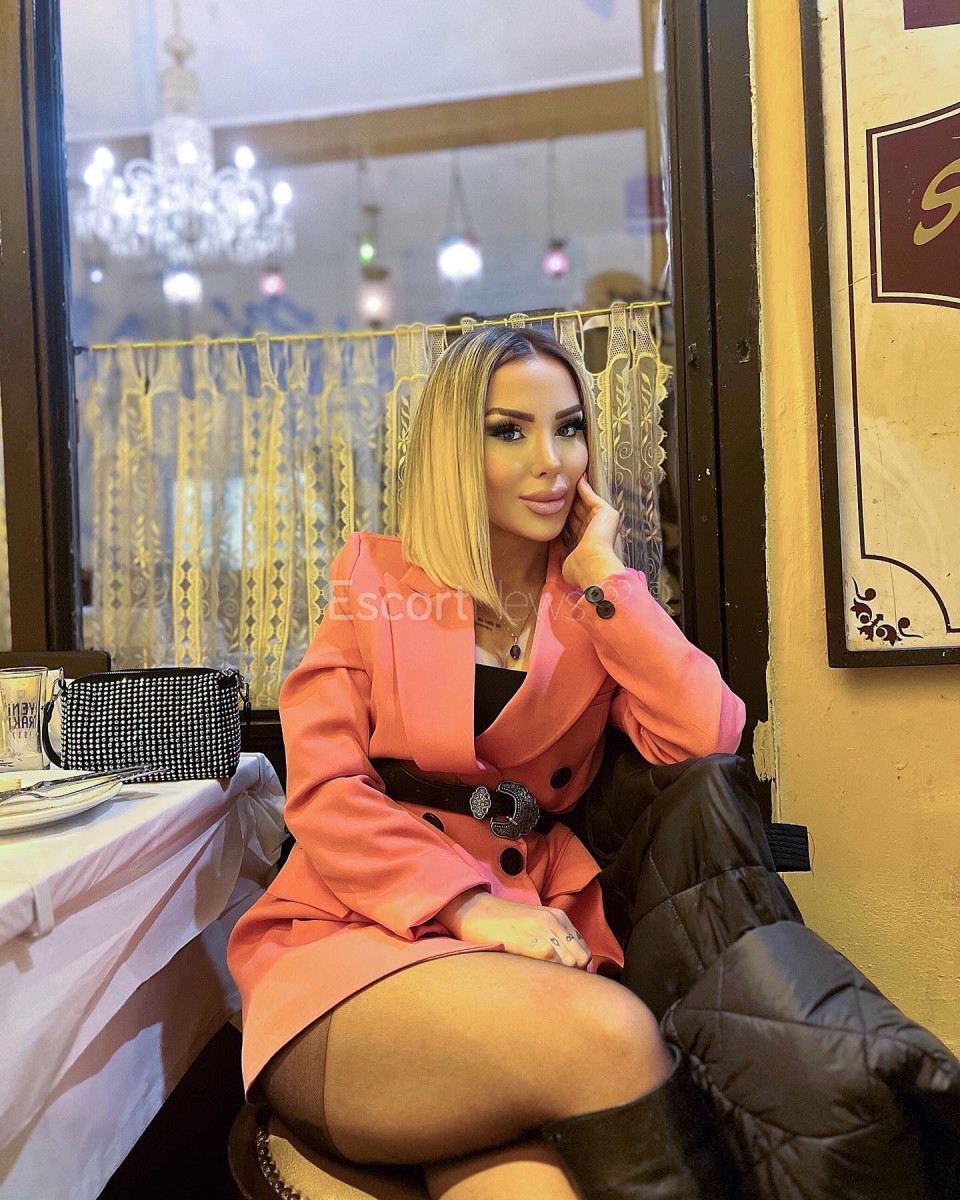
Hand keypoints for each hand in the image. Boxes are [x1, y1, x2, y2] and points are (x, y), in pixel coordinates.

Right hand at [436, 890, 592, 968]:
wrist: (474, 910)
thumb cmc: (501, 923)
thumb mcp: (534, 925)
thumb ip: (554, 940)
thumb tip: (573, 968)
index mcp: (558, 917)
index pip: (583, 950)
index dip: (576, 969)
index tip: (562, 979)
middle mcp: (554, 921)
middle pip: (579, 959)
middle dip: (571, 974)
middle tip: (552, 983)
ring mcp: (542, 929)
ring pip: (569, 962)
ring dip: (559, 976)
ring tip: (542, 981)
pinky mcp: (528, 941)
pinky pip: (551, 963)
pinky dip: (547, 974)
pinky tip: (534, 977)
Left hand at [562, 474, 623, 588]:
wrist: (592, 564)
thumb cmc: (580, 569)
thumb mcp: (566, 561)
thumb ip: (560, 554)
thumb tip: (552, 552)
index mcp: (590, 543)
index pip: (577, 525)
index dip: (567, 515)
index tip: (557, 506)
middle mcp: (600, 531)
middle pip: (582, 511)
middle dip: (572, 501)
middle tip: (560, 488)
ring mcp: (605, 521)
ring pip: (588, 502)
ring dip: (578, 492)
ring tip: (568, 479)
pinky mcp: (607, 512)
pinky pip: (592, 497)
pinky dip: (584, 488)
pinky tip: (577, 480)